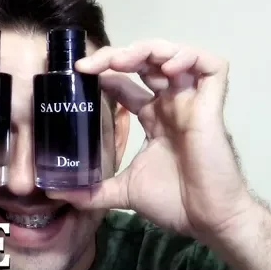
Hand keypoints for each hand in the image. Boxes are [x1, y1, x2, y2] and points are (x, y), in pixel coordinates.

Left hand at [49, 40, 253, 238]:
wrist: (208, 220)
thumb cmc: (175, 202)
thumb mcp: (123, 192)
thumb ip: (93, 191)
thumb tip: (58, 194)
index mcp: (154, 117)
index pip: (126, 82)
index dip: (105, 72)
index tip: (80, 73)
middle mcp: (171, 103)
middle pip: (146, 60)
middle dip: (119, 54)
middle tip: (92, 65)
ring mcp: (192, 101)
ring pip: (174, 53)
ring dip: (147, 49)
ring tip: (122, 62)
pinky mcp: (212, 104)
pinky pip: (211, 65)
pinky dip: (189, 57)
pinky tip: (166, 69)